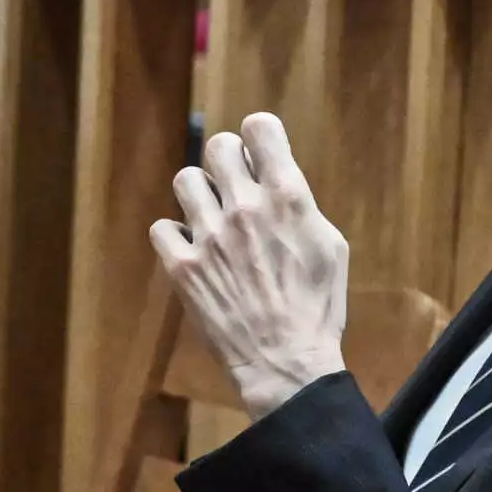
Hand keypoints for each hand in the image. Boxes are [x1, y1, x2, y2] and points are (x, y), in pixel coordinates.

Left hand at [151, 113, 348, 418]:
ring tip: (211, 218)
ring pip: (185, 180)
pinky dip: (175, 237)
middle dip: (228, 160)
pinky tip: (194, 251)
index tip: (259, 153)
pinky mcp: (183, 267)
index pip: (259, 128)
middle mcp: (245, 208)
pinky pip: (162, 228)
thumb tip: (278, 181)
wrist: (286, 364)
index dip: (259, 136)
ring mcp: (209, 236)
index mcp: (288, 198)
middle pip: (218, 146)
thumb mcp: (330, 248)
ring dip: (199, 194)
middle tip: (234, 185)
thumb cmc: (317, 308)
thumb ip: (301, 206)